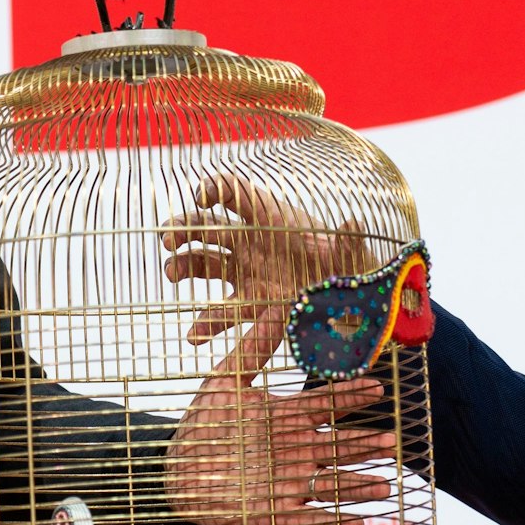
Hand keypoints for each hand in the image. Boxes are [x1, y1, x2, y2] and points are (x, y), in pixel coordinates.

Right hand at [162, 174, 374, 343]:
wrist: (356, 303)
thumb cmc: (352, 267)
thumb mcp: (352, 254)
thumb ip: (347, 243)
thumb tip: (352, 225)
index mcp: (273, 218)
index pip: (237, 193)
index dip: (217, 188)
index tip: (203, 195)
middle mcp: (253, 241)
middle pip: (208, 226)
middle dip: (184, 228)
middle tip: (168, 240)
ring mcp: (247, 271)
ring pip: (204, 263)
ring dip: (183, 266)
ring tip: (171, 274)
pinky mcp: (251, 302)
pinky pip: (222, 311)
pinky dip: (206, 323)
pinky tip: (195, 336)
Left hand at [167, 305, 394, 524]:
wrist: (178, 472)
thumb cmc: (204, 424)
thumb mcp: (224, 381)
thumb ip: (253, 348)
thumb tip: (276, 306)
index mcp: (287, 416)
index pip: (325, 403)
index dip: (349, 395)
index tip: (377, 385)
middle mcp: (296, 448)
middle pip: (337, 445)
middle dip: (364, 444)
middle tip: (391, 441)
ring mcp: (290, 480)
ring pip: (333, 483)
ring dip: (358, 485)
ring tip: (384, 486)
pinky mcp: (278, 510)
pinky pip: (312, 519)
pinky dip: (335, 523)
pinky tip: (359, 524)